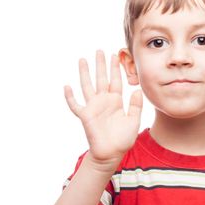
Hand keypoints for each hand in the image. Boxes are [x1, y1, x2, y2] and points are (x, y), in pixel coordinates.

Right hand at [64, 50, 142, 168]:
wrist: (111, 154)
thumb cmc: (123, 139)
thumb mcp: (133, 121)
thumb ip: (136, 106)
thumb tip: (137, 90)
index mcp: (116, 102)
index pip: (115, 81)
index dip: (115, 69)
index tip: (115, 55)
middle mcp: (104, 101)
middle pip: (101, 79)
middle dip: (100, 65)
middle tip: (99, 50)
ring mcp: (93, 107)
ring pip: (87, 86)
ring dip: (84, 73)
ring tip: (82, 60)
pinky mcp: (85, 116)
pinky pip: (75, 105)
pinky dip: (70, 97)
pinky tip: (67, 86)